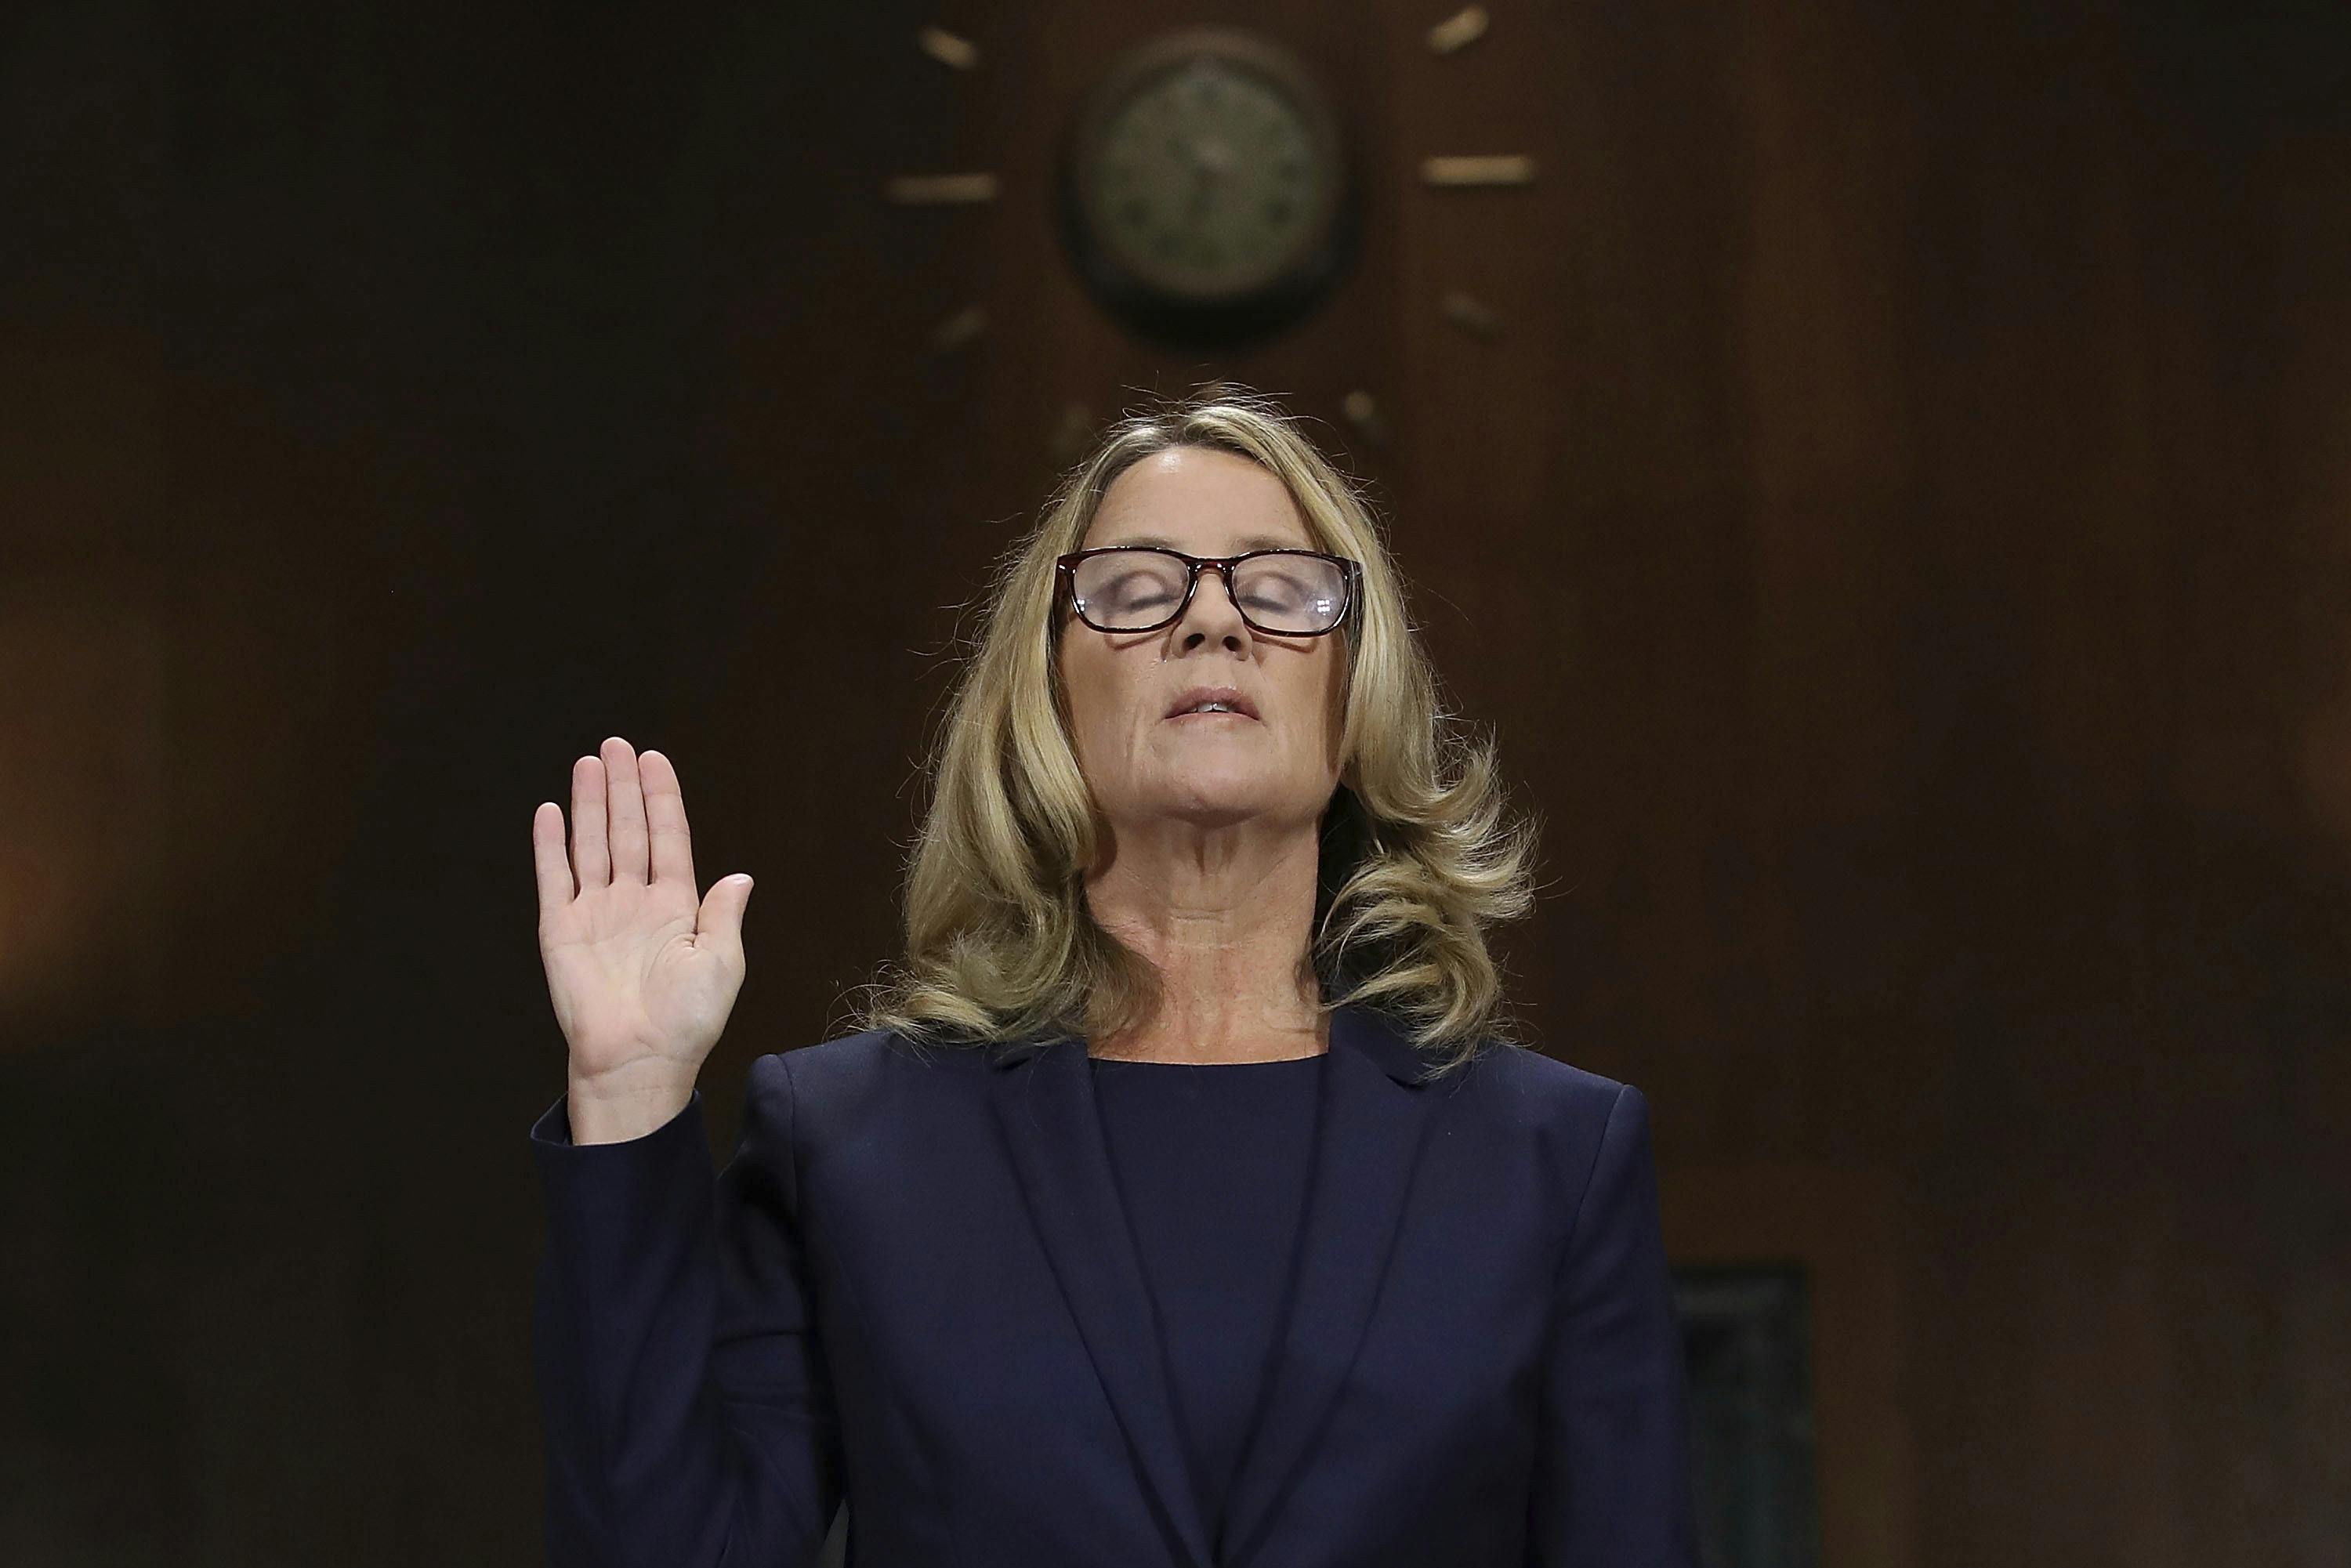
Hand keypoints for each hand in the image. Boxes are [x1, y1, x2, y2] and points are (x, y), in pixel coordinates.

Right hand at [532, 737, 753, 1110]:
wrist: (638, 1060)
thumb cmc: (685, 1021)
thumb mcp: (721, 964)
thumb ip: (724, 915)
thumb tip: (741, 877)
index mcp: (676, 906)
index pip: (668, 838)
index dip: (662, 799)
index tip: (655, 760)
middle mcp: (634, 902)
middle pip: (627, 831)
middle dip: (623, 787)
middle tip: (616, 745)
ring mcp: (595, 912)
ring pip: (592, 844)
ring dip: (590, 804)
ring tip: (589, 764)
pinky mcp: (560, 930)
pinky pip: (554, 878)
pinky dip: (551, 846)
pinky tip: (551, 812)